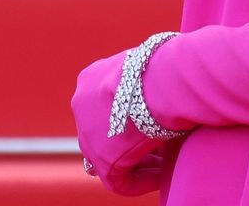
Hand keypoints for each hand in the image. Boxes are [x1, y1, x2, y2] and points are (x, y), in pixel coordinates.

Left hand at [71, 50, 172, 195]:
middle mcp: (81, 103)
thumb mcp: (149, 66)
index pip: (102, 105)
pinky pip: (120, 181)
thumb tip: (162, 89)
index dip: (128, 118)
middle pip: (101, 131)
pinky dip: (142, 181)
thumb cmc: (167, 68)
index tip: (152, 122)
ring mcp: (87, 133)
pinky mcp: (102, 161)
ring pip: (108, 156)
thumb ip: (145, 81)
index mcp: (90, 78)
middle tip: (157, 146)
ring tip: (165, 163)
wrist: (164, 80)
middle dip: (128, 140)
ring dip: (136, 162)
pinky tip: (163, 174)